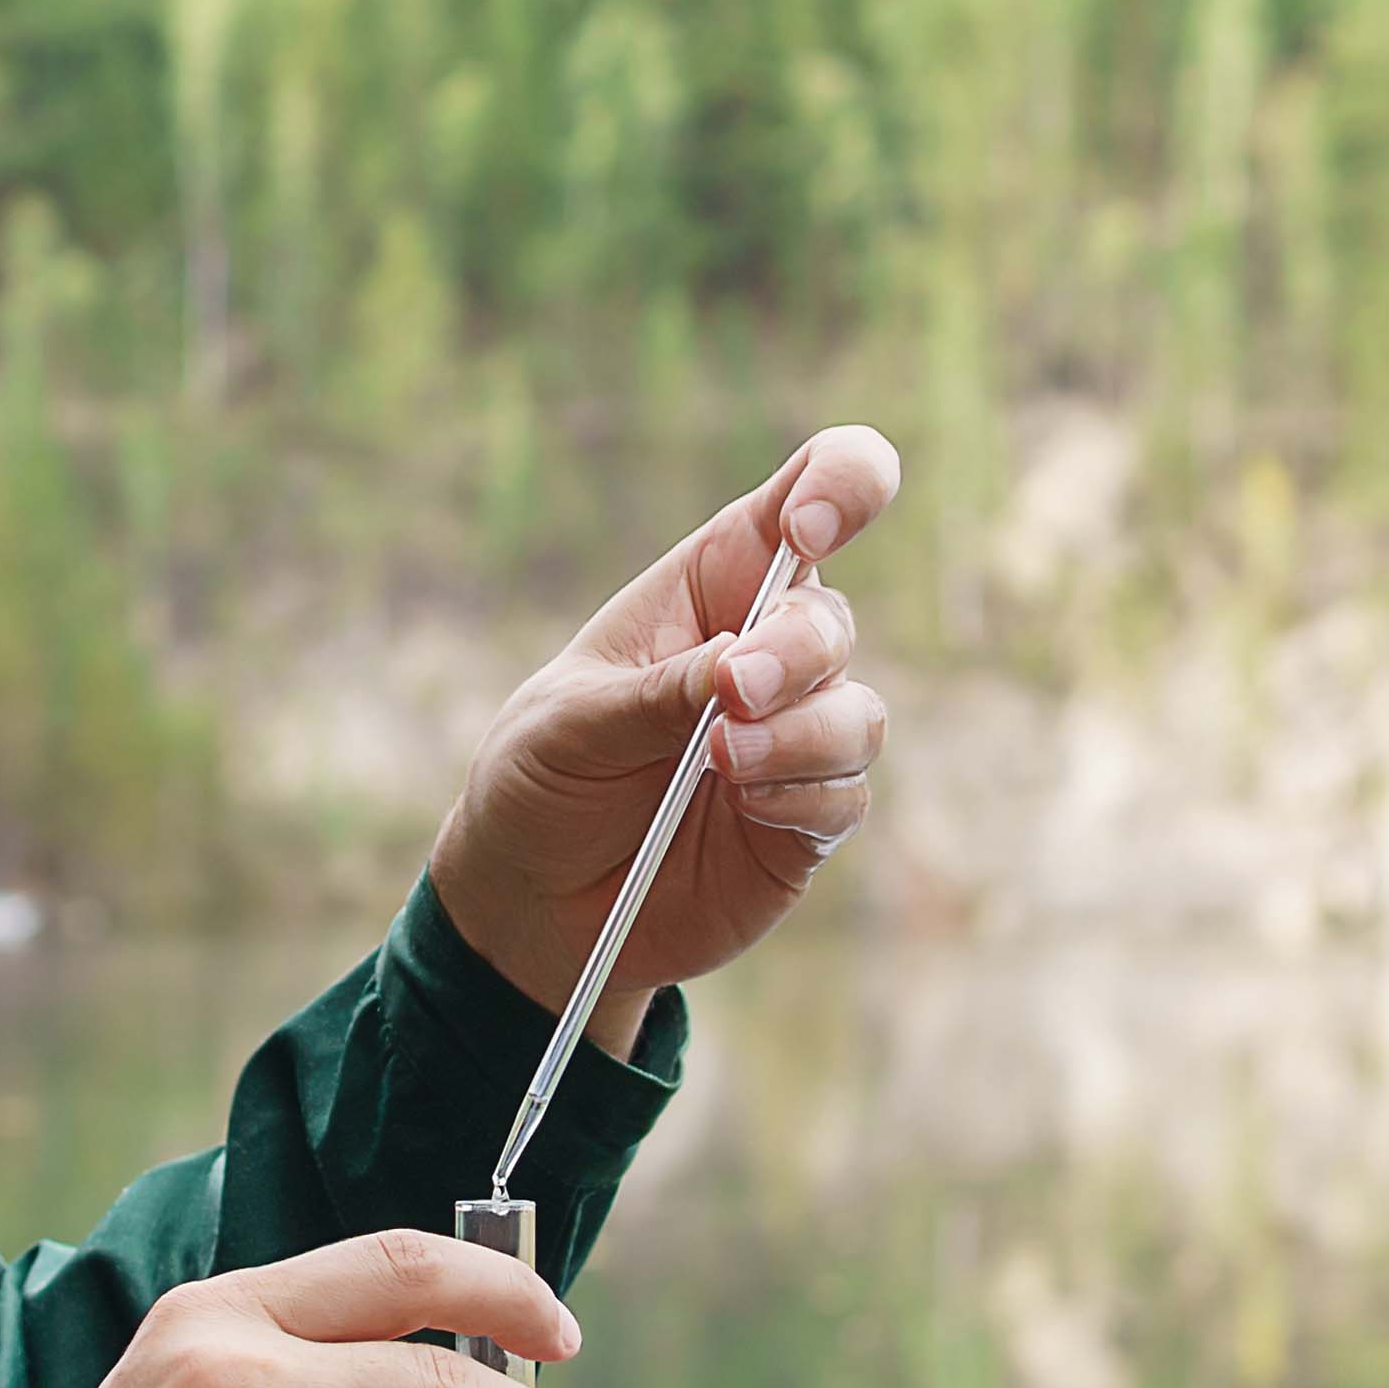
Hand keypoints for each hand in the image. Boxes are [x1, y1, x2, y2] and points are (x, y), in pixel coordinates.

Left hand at [428, 425, 899, 1044]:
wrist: (532, 903)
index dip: (841, 484)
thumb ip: (656, 694)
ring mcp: (795, 737)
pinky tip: (745, 807)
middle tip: (733, 692)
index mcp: (710, 587)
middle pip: (829, 620)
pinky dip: (801, 796)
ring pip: (856, 713)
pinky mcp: (807, 817)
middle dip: (793, 651)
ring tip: (724, 762)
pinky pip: (845, 794)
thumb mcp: (569, 724)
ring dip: (800, 735)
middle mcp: (767, 651)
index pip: (809, 497)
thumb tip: (742, 669)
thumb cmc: (541, 781)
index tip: (812, 528)